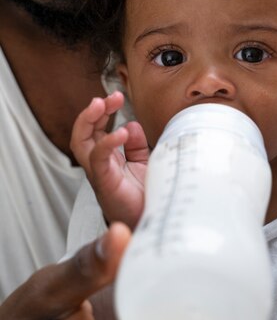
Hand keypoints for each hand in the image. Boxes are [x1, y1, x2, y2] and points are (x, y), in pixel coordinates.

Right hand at [70, 91, 147, 227]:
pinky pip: (99, 159)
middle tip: (108, 97)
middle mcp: (100, 164)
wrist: (151, 223)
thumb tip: (131, 125)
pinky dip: (107, 143)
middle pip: (83, 133)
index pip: (96, 130)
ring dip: (89, 120)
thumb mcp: (143, 164)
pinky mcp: (106, 183)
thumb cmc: (144, 198)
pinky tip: (120, 133)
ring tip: (103, 104)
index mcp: (108, 158)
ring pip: (81, 143)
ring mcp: (100, 173)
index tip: (116, 97)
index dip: (102, 112)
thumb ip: (136, 145)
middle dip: (93, 111)